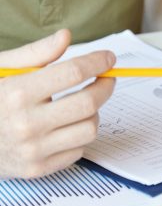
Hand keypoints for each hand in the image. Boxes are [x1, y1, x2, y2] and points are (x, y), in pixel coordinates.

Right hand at [0, 30, 115, 177]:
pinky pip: (79, 150)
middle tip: (106, 79)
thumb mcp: (1, 70)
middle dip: (104, 87)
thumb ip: (35, 54)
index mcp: (16, 93)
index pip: (72, 73)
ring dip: (93, 114)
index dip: (96, 63)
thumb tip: (65, 36)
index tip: (108, 59)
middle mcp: (26, 123)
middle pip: (88, 103)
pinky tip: (65, 127)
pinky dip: (78, 136)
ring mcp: (33, 149)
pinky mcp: (38, 168)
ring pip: (90, 128)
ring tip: (81, 105)